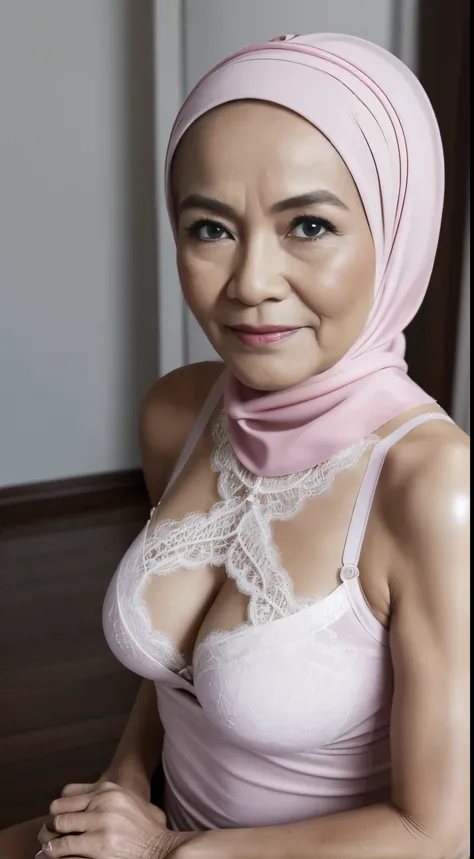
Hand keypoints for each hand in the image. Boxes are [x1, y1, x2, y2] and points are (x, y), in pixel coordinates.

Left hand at [37, 780, 192, 858]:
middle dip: (52, 827)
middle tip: (51, 836)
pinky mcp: (98, 847)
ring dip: (52, 841)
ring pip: (58, 830)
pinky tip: (60, 856)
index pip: (66, 796)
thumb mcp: (127, 800)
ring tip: (52, 849)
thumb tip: (71, 799)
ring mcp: (100, 824)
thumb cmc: (145, 826)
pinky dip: (58, 853)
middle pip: (59, 812)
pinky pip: (65, 850)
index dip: (59, 811)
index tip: (59, 822)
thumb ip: (106, 795)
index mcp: (108, 790)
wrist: (161, 847)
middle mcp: (102, 803)